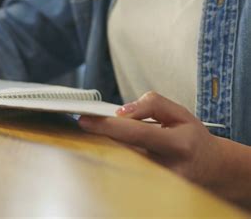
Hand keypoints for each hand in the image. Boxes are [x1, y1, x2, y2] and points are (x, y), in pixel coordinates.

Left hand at [78, 92, 222, 186]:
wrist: (212, 169)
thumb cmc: (193, 138)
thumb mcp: (180, 113)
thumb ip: (152, 105)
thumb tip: (123, 111)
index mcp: (178, 145)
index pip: (136, 133)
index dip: (108, 126)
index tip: (85, 120)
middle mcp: (168, 167)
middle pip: (123, 150)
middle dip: (102, 136)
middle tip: (86, 123)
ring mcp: (158, 183)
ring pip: (121, 163)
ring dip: (106, 147)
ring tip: (99, 135)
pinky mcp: (151, 191)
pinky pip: (125, 172)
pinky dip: (114, 158)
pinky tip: (110, 149)